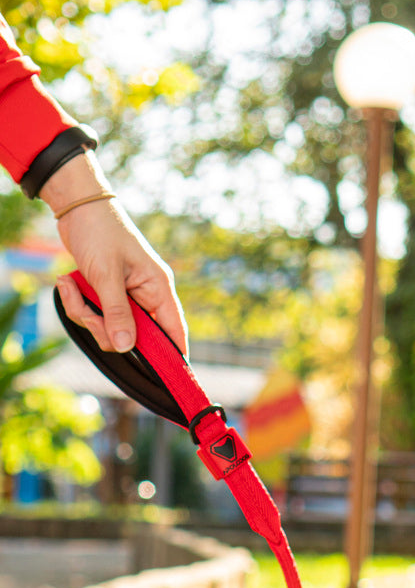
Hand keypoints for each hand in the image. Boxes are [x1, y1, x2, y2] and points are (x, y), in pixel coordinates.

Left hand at [43, 153, 187, 355]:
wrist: (77, 208)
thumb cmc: (100, 232)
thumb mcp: (106, 274)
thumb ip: (116, 313)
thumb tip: (124, 347)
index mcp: (159, 289)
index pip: (175, 333)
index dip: (172, 358)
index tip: (165, 380)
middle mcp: (147, 296)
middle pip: (135, 337)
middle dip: (105, 329)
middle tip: (87, 312)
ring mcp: (126, 297)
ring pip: (110, 328)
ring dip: (86, 315)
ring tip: (70, 287)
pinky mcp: (108, 295)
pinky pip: (96, 315)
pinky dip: (78, 304)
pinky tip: (67, 283)